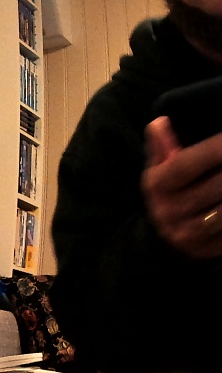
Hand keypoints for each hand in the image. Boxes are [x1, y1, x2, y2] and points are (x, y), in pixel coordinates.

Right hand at [142, 116, 221, 258]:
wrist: (164, 240)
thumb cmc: (168, 193)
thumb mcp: (160, 170)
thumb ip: (163, 147)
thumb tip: (160, 123)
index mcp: (156, 187)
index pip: (185, 164)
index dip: (213, 149)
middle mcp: (168, 212)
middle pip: (216, 185)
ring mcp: (188, 234)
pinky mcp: (206, 249)